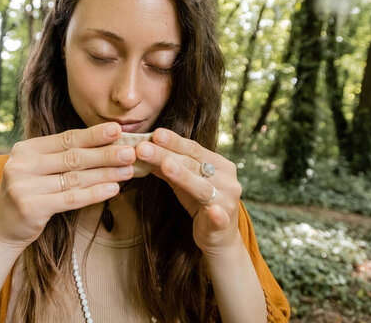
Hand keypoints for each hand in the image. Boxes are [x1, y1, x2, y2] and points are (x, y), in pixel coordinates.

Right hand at [0, 122, 135, 249]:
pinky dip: (95, 193)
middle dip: (105, 154)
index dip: (93, 135)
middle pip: (72, 157)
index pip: (65, 139)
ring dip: (105, 173)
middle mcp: (22, 164)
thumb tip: (104, 144)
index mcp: (25, 149)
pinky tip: (113, 189)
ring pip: (75, 178)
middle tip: (131, 151)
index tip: (117, 130)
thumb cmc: (29, 196)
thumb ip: (61, 157)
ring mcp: (24, 186)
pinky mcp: (31, 207)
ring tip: (128, 170)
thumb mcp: (38, 170)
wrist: (2, 231)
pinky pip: (71, 198)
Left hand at [135, 128, 241, 255]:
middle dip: (166, 155)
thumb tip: (142, 150)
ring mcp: (227, 200)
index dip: (174, 141)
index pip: (193, 149)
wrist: (220, 237)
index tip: (155, 133)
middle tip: (144, 148)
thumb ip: (166, 167)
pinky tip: (211, 210)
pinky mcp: (224, 222)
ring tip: (166, 166)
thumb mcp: (182, 183)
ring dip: (184, 176)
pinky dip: (216, 213)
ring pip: (203, 187)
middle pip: (193, 164)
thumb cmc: (200, 204)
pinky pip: (219, 216)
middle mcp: (226, 179)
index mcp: (219, 165)